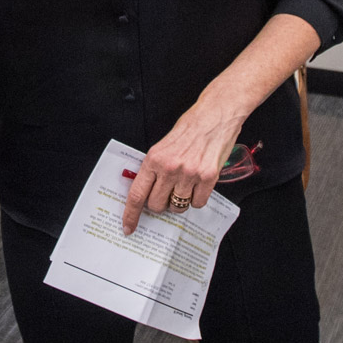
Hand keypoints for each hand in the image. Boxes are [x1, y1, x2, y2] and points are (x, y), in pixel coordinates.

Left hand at [122, 98, 243, 233]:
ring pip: (178, 207)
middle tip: (166, 193)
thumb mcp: (162, 146)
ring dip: (180, 201)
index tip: (128, 227)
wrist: (215, 115)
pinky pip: (198, 203)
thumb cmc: (189, 128)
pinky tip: (198, 184)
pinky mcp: (208, 177)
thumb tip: (146, 192)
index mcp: (154, 159)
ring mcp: (190, 174)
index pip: (137, 194)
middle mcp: (170, 168)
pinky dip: (197, 198)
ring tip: (185, 185)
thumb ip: (153, 168)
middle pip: (157, 205)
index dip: (131, 215)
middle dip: (160, 204)